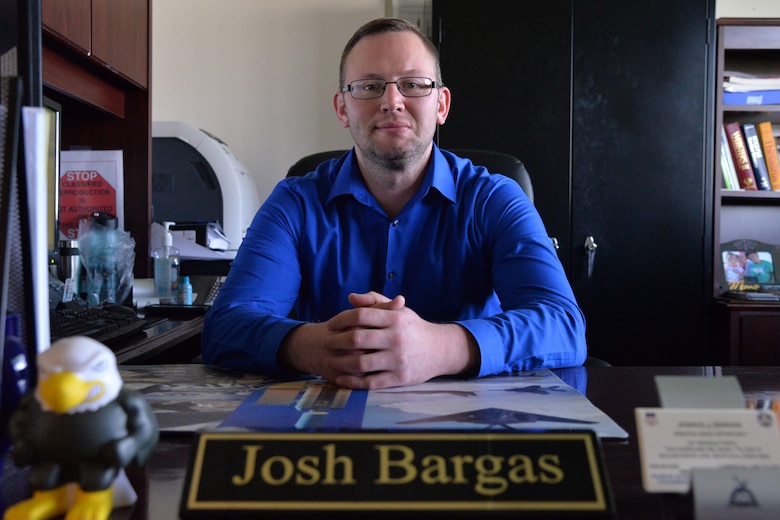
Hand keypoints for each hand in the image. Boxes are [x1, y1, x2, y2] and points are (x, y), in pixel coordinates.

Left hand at [278, 292, 477, 388]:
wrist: (440, 350)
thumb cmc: (413, 328)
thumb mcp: (399, 310)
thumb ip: (375, 301)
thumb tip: (351, 298)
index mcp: (395, 318)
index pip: (361, 315)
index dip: (341, 319)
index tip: (330, 325)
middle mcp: (396, 338)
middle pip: (357, 338)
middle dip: (336, 341)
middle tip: (326, 342)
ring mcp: (397, 360)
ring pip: (361, 363)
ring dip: (341, 363)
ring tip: (330, 361)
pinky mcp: (399, 378)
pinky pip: (370, 382)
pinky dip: (352, 382)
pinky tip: (341, 379)